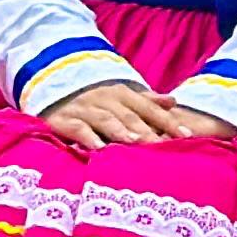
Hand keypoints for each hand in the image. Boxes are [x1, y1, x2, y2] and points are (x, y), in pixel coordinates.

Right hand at [38, 80, 230, 149]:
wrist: (49, 87)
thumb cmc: (94, 100)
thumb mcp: (120, 97)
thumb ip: (146, 101)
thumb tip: (174, 101)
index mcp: (122, 94)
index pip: (150, 109)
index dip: (168, 121)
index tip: (186, 136)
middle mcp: (105, 98)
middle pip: (131, 116)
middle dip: (148, 131)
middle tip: (164, 146)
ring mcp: (84, 108)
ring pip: (106, 119)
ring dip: (121, 130)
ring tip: (135, 143)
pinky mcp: (63, 119)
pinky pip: (77, 127)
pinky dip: (88, 137)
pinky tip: (99, 149)